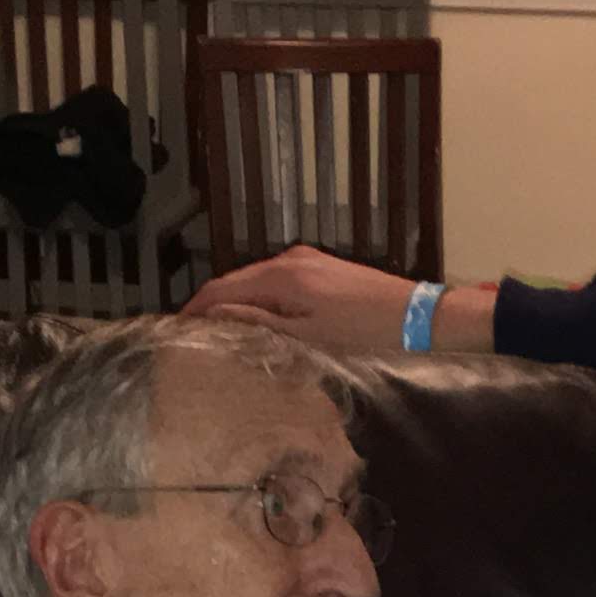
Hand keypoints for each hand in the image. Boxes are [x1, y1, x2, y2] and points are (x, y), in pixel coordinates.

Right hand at [185, 249, 491, 353]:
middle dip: (212, 305)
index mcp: (283, 276)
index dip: (195, 309)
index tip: (176, 329)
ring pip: (257, 281)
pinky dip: (261, 299)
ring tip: (222, 332)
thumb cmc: (366, 333)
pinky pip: (279, 282)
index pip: (222, 288)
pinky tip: (260, 320)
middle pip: (236, 282)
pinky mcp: (324, 268)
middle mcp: (291, 259)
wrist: (419, 319)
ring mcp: (309, 260)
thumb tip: (216, 315)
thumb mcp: (307, 337)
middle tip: (195, 335)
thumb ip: (260, 323)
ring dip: (237, 303)